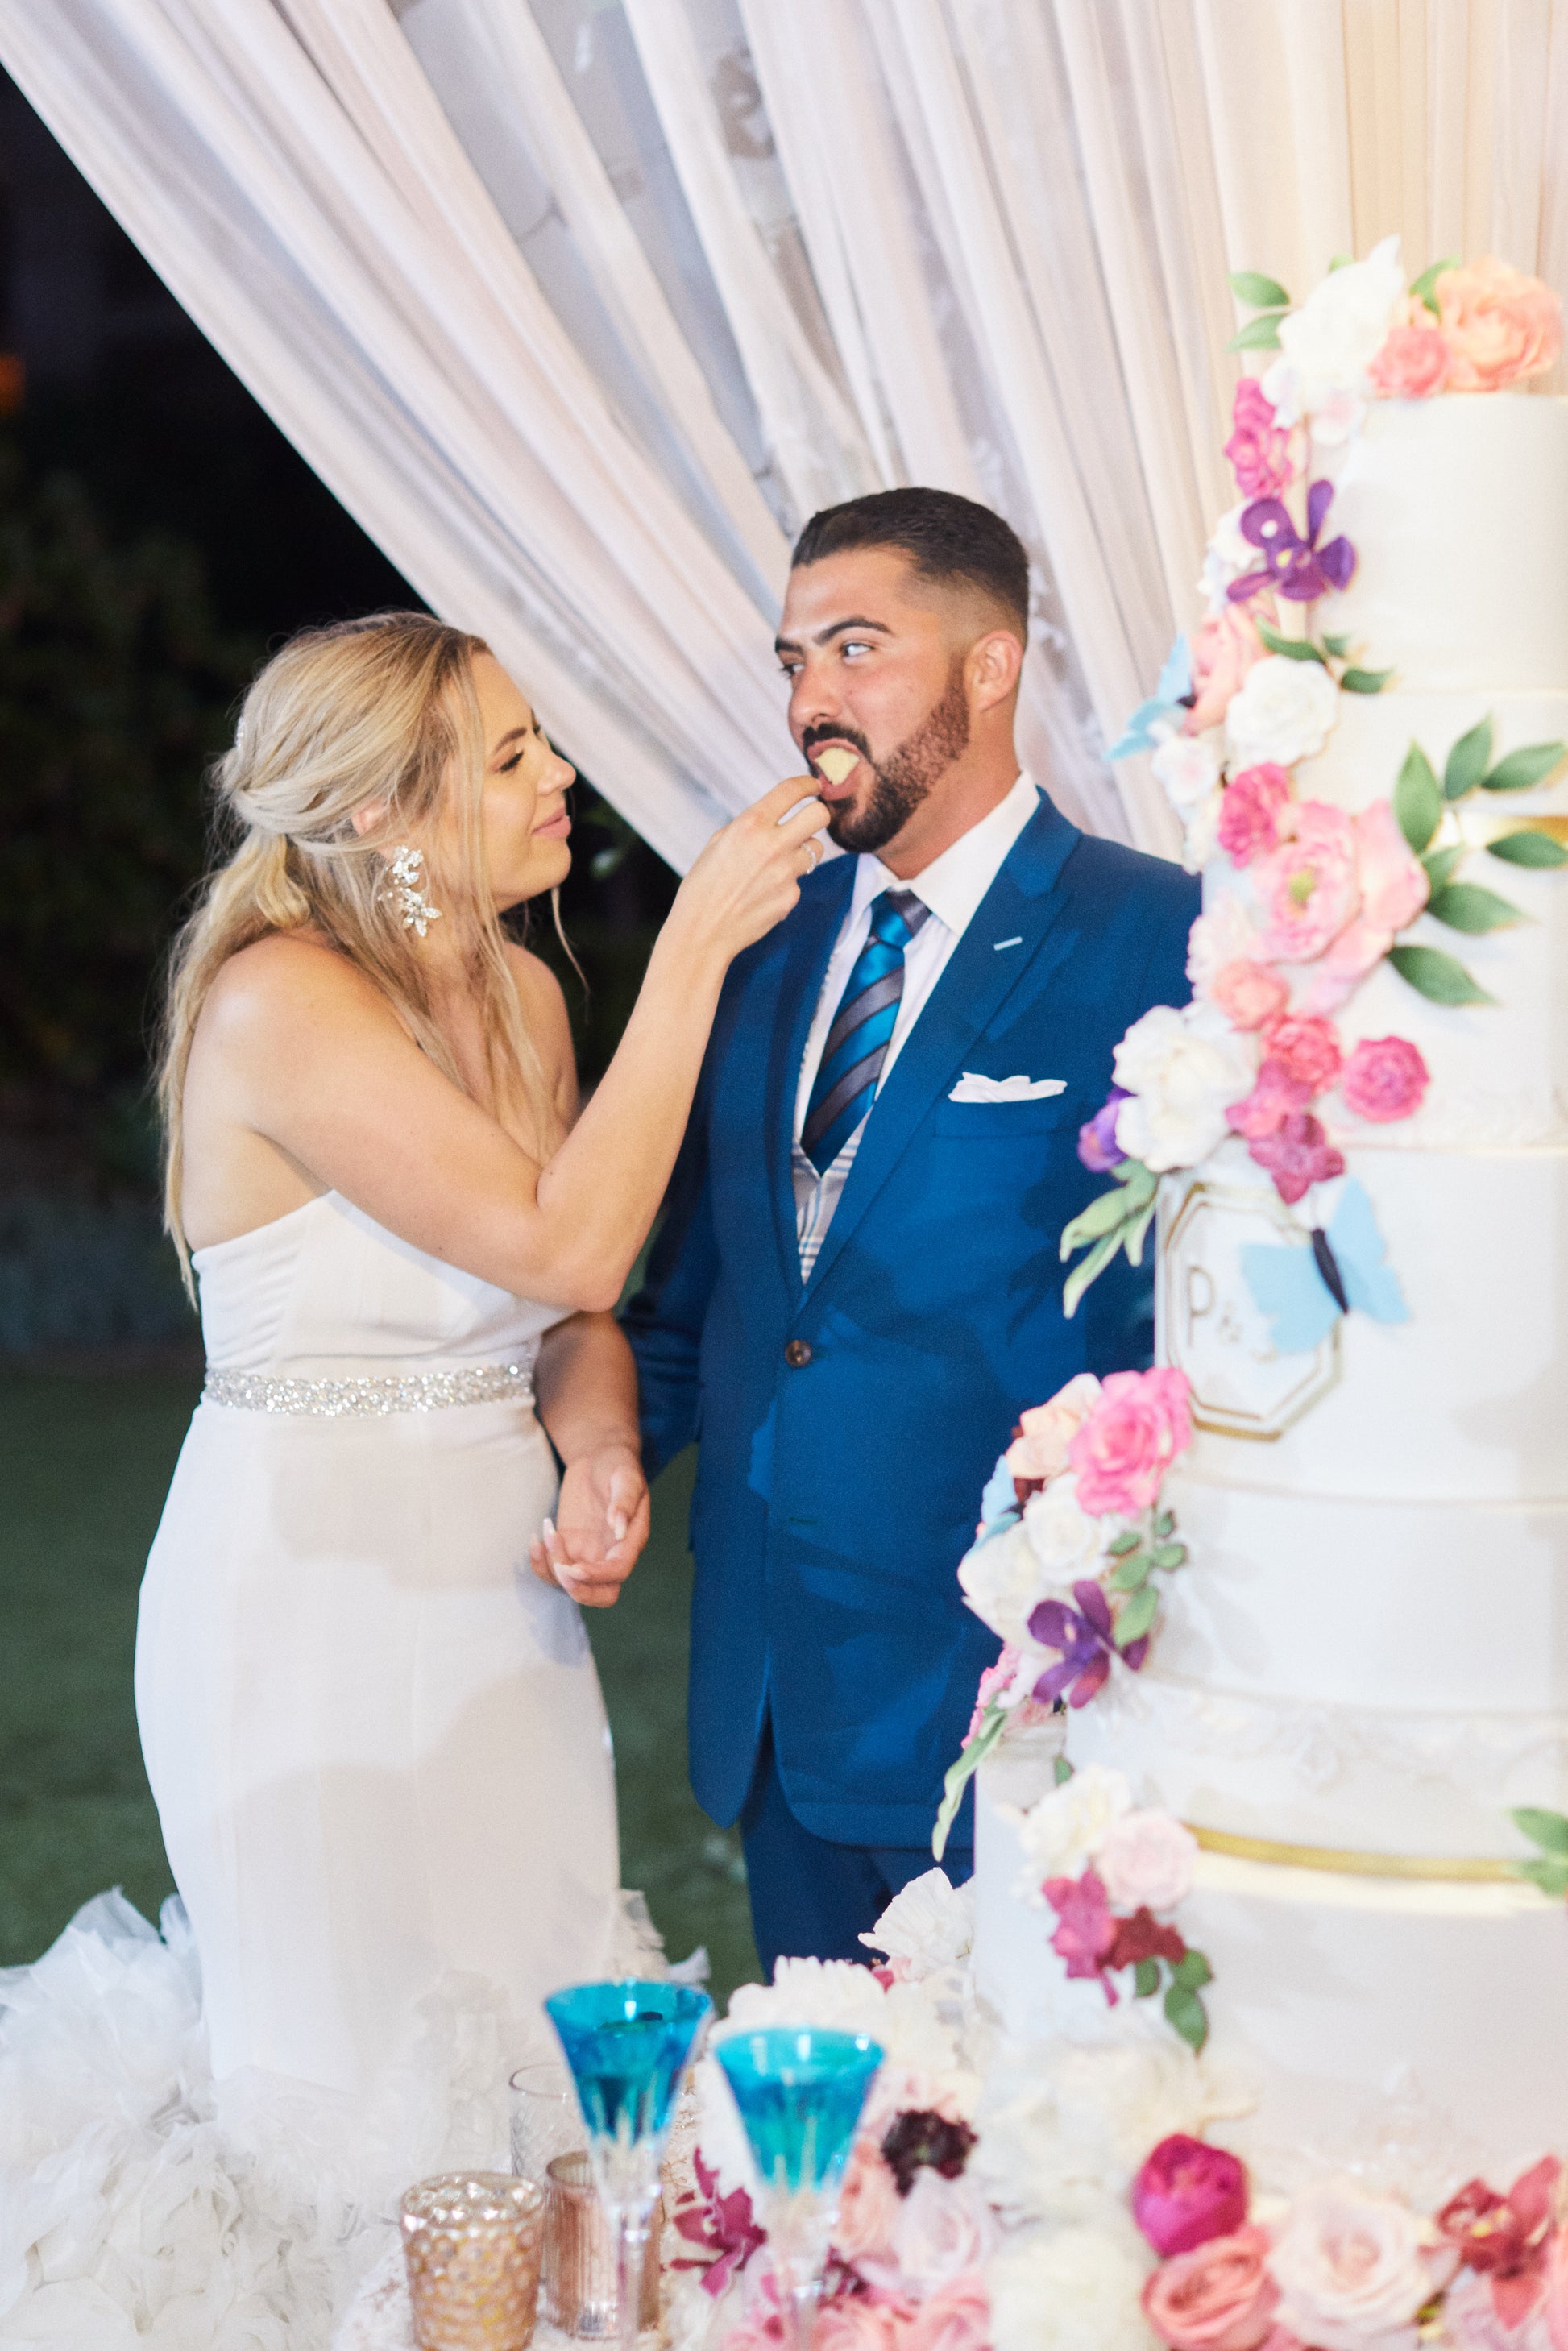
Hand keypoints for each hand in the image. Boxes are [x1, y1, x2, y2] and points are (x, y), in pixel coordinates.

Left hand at [528, 1442, 649, 1608]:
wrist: (599, 1457)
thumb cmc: (618, 1465)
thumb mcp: (625, 1476)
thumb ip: (624, 1502)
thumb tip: (619, 1529)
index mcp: (631, 1539)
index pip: (618, 1570)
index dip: (596, 1576)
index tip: (573, 1568)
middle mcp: (611, 1553)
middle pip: (602, 1594)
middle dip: (580, 1591)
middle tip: (561, 1570)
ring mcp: (589, 1552)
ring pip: (573, 1584)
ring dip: (554, 1570)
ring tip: (546, 1534)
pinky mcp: (569, 1546)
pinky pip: (553, 1568)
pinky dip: (540, 1562)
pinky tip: (535, 1538)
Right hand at [667, 776, 827, 966]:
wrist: (702, 931)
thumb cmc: (703, 886)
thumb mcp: (719, 843)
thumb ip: (750, 826)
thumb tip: (777, 815)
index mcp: (749, 825)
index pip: (791, 791)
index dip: (808, 784)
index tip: (813, 786)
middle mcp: (772, 846)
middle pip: (819, 816)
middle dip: (819, 813)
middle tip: (810, 819)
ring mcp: (785, 874)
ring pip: (815, 850)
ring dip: (802, 851)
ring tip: (776, 864)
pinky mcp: (791, 897)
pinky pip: (798, 880)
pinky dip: (786, 883)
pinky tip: (764, 893)